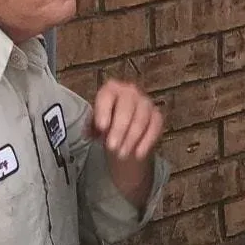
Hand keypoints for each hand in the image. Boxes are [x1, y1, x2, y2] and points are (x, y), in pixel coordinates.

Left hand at [91, 77, 162, 205]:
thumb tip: (87, 133)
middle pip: (126, 108)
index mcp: (111, 89)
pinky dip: (146, 142)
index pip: (107, 96)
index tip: (101, 128)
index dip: (104, 111)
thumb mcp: (95, 124)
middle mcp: (130, 92)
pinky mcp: (157, 117)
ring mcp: (146, 103)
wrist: (124, 133)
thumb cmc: (107, 124)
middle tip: (112, 146)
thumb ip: (91, 126)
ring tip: (121, 154)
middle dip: (119, 129)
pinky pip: (154, 128)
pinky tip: (137, 154)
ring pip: (141, 119)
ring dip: (131, 138)